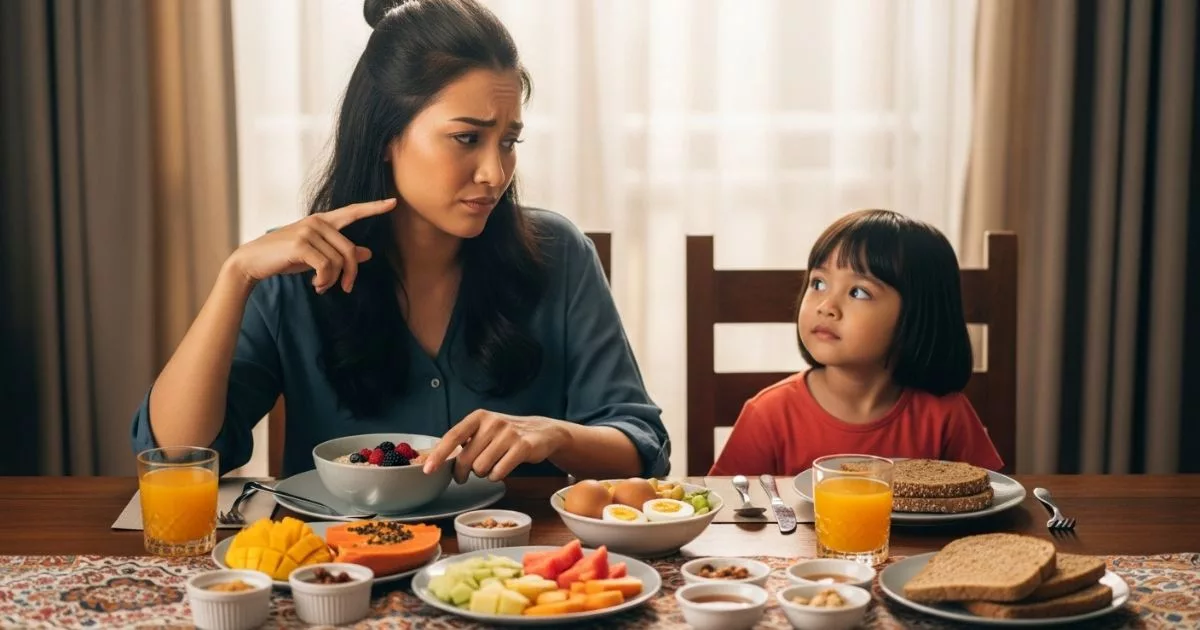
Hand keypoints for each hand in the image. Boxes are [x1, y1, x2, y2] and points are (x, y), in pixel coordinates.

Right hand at [227, 198, 395, 292]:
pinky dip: (324, 281)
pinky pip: (326, 267)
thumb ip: (340, 252)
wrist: (252, 262)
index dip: (373, 208)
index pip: (352, 212)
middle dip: (350, 274)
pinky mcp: (300, 245)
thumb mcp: (316, 255)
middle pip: (350, 251)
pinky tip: (315, 286)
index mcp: (322, 220)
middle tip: (344, 288)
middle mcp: (317, 222)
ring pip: (338, 262)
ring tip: (321, 286)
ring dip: (332, 281)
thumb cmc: (285, 258)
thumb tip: (368, 253)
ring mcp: (308, 231)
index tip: (393, 203)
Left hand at [422, 411, 570, 482]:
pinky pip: (498, 472)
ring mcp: (508, 434)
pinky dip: (496, 476)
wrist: (542, 432)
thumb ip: (464, 442)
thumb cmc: (506, 435)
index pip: (453, 436)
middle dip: (462, 473)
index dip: (439, 454)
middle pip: (466, 458)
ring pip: (481, 468)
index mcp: (479, 417)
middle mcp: (492, 422)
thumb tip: (438, 460)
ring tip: (490, 467)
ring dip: (483, 474)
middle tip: (464, 477)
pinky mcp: (522, 447)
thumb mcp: (484, 430)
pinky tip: (501, 469)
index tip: (428, 469)